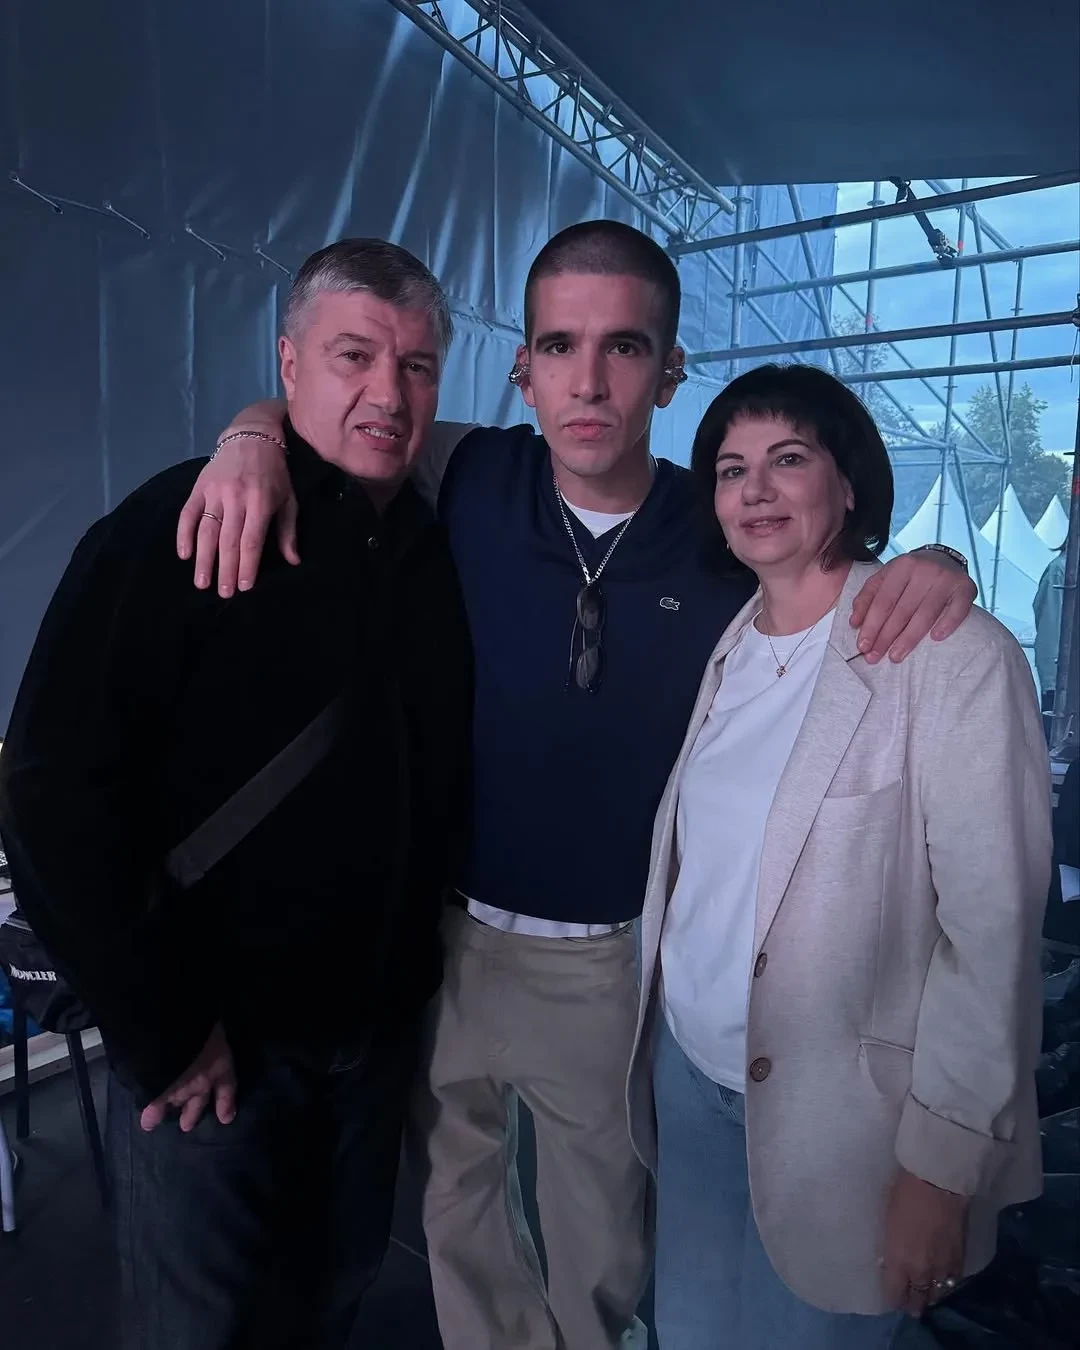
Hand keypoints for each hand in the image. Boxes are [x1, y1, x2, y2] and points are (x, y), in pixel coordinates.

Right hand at [139, 1022, 236, 1133]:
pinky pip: (154, 1109)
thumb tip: (210, 1024)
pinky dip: (149, 1117)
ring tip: (160, 1122)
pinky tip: (145, 1123)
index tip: (226, 1118)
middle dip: (193, 1114)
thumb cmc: (200, 1020)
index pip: (227, 1087)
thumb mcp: (212, 1024)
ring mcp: (179, 1090)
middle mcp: (201, 1082)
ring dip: (169, 1113)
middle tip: (187, 1126)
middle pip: (198, 1103)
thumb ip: (211, 1030)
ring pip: (175, 1105)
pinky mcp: (158, 1092)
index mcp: (219, 1065)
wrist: (174, 1029)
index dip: (226, 1103)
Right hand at [177, 428, 296, 597]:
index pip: (251, 541)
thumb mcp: (288, 499)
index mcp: (260, 502)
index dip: (247, 566)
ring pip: (206, 530)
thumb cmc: (275, 473)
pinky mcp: (199, 486)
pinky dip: (183, 534)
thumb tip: (293, 561)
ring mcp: (215, 491)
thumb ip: (288, 531)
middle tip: (222, 594)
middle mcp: (236, 498)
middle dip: (225, 570)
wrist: (252, 436)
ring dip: (203, 559)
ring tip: (201, 582)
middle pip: (227, 540)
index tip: (244, 587)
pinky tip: (184, 554)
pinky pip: (188, 513)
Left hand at [850, 551, 976, 662]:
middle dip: (886, 637)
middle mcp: (924, 571)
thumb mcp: (884, 578)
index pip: (883, 601)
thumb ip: (867, 598)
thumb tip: (854, 623)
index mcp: (901, 566)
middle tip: (874, 657)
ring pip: (925, 614)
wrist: (944, 559)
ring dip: (909, 638)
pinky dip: (947, 624)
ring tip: (895, 656)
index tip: (862, 646)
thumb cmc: (909, 575)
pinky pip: (957, 610)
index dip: (871, 625)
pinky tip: (936, 638)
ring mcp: (946, 580)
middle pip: (902, 610)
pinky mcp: (966, 589)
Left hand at [881, 1168, 967, 1316]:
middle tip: (909, 1303)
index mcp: (897, 1260)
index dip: (893, 1298)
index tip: (891, 1296)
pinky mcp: (960, 1259)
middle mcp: (920, 1271)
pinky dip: (947, 1284)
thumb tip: (891, 1261)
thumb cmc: (904, 1194)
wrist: (938, 1182)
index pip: (894, 1294)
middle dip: (912, 1303)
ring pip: (937, 1295)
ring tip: (926, 1295)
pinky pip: (953, 1282)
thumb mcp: (887, 1221)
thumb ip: (891, 1247)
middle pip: (917, 1300)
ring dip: (930, 1296)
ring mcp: (942, 1267)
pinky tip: (943, 1281)